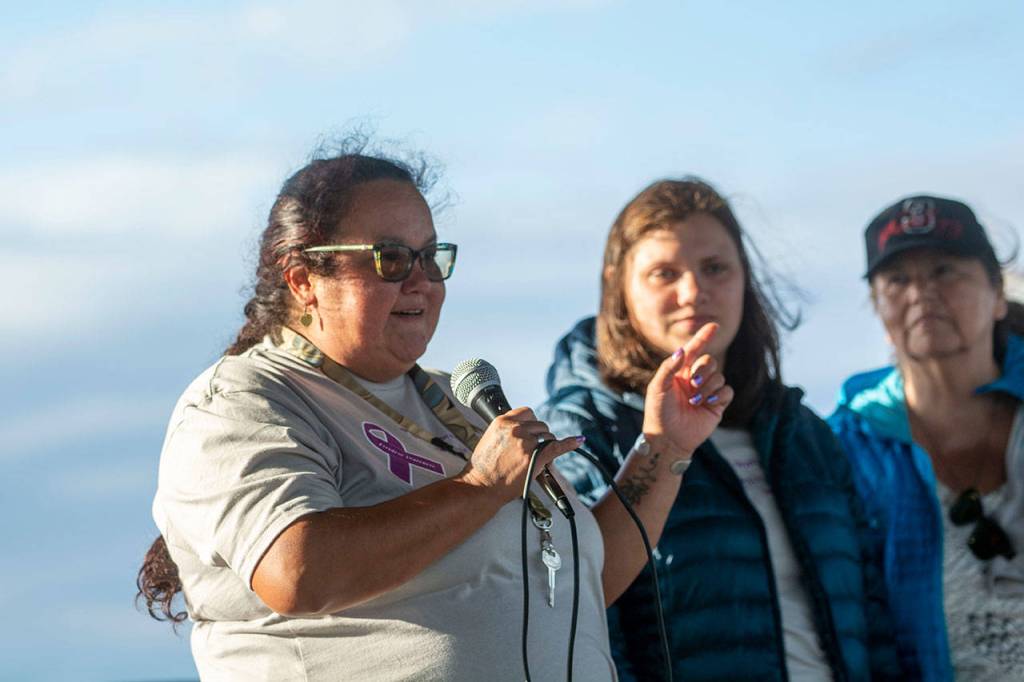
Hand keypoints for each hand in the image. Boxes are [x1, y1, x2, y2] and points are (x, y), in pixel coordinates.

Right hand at [457, 407, 580, 500]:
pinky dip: (569, 444)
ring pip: (548, 436)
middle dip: (540, 437)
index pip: (527, 413)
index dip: (532, 424)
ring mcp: (526, 443)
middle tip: (533, 451)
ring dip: (546, 446)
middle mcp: (515, 429)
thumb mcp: (490, 439)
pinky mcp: (535, 457)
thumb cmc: (482, 468)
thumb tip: (522, 430)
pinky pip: (557, 447)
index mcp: (503, 422)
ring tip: (536, 459)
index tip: (532, 432)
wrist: (480, 487)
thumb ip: (506, 431)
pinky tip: (577, 441)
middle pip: (540, 425)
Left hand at [642, 323, 733, 454]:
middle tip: (693, 383)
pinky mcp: (718, 405)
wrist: (668, 438)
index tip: (714, 325)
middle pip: (710, 361)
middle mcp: (695, 379)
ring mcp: (707, 391)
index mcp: (680, 371)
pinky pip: (727, 391)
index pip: (694, 350)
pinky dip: (719, 395)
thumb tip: (681, 351)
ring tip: (694, 401)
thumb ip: (669, 368)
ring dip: (707, 387)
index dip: (704, 337)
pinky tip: (708, 404)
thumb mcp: (658, 387)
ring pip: (719, 376)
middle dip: (703, 369)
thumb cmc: (659, 413)